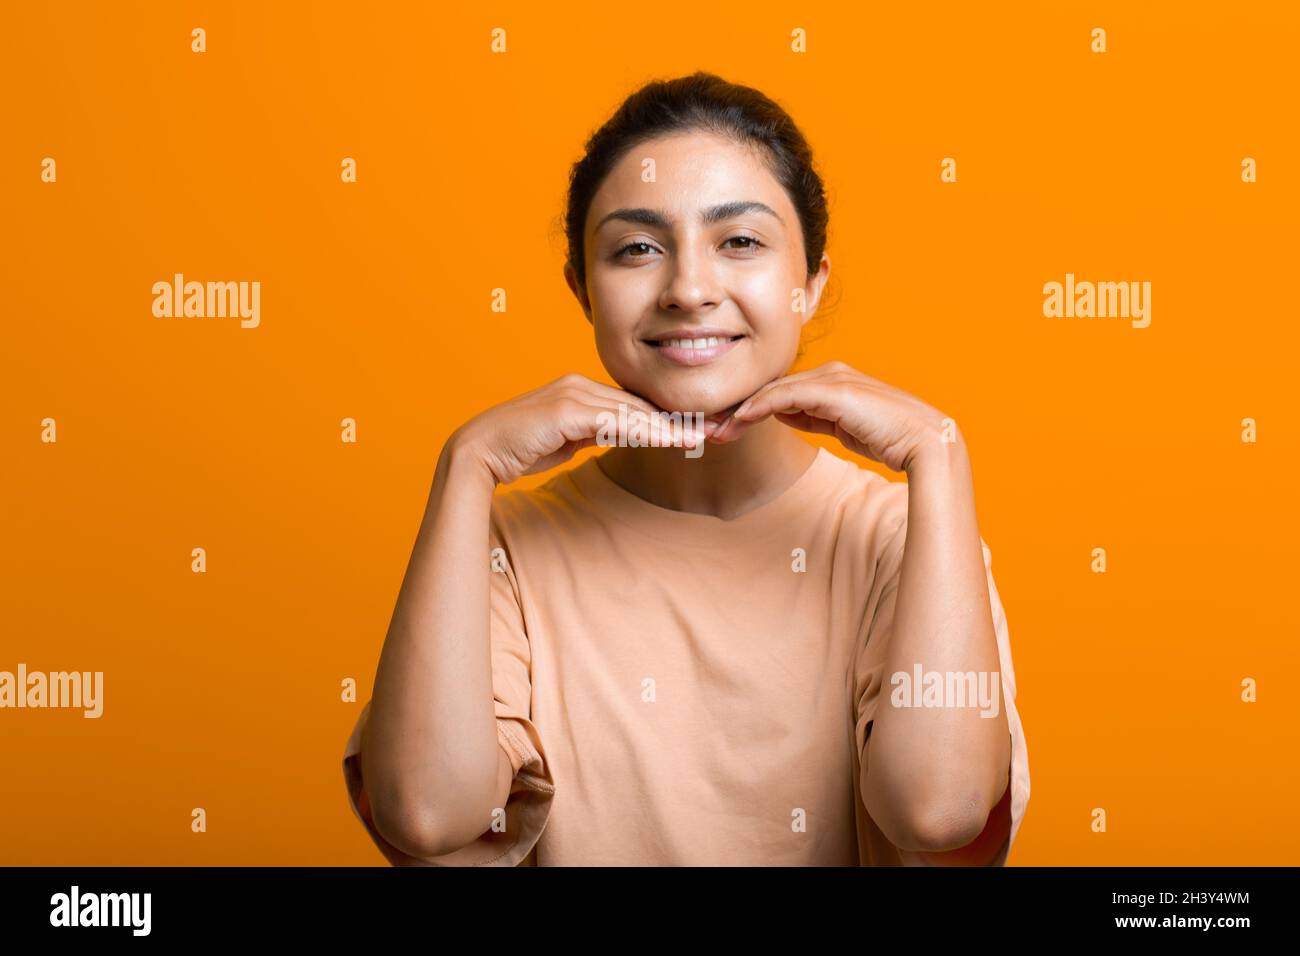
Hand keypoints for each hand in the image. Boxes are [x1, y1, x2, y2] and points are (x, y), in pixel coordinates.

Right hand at [450, 373, 712, 485]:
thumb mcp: (566, 439)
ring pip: (632, 412)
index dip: (665, 418)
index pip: (632, 404)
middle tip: (714, 430)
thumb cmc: (518, 448)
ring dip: (669, 426)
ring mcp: (572, 394)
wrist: (478, 453)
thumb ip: (592, 432)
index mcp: (580, 390)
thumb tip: (621, 434)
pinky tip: (671, 440)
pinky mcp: (566, 409)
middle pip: (638, 404)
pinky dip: (646, 432)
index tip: (695, 430)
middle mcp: (578, 385)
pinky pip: (615, 422)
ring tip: (701, 437)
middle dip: (677, 419)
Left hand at [708, 360, 959, 472]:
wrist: (925, 443)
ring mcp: (833, 379)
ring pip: (775, 390)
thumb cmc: (889, 438)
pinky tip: (739, 419)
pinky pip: (785, 396)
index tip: (725, 425)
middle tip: (710, 427)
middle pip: (774, 386)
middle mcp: (832, 372)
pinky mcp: (834, 390)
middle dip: (739, 407)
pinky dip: (759, 407)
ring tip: (717, 428)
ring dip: (742, 409)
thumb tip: (782, 412)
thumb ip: (813, 417)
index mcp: (835, 379)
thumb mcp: (842, 428)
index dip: (752, 407)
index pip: (783, 389)